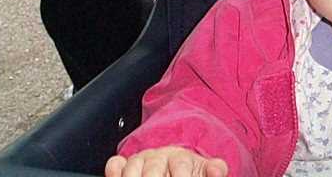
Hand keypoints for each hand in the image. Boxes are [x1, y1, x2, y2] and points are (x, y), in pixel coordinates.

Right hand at [105, 146, 228, 176]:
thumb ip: (214, 170)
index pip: (181, 166)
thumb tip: (216, 169)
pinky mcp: (126, 167)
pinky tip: (118, 175)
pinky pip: (116, 165)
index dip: (182, 176)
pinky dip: (114, 171)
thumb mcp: (204, 171)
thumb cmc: (191, 172)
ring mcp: (141, 161)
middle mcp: (159, 157)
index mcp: (180, 157)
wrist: (176, 167)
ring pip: (132, 167)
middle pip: (154, 168)